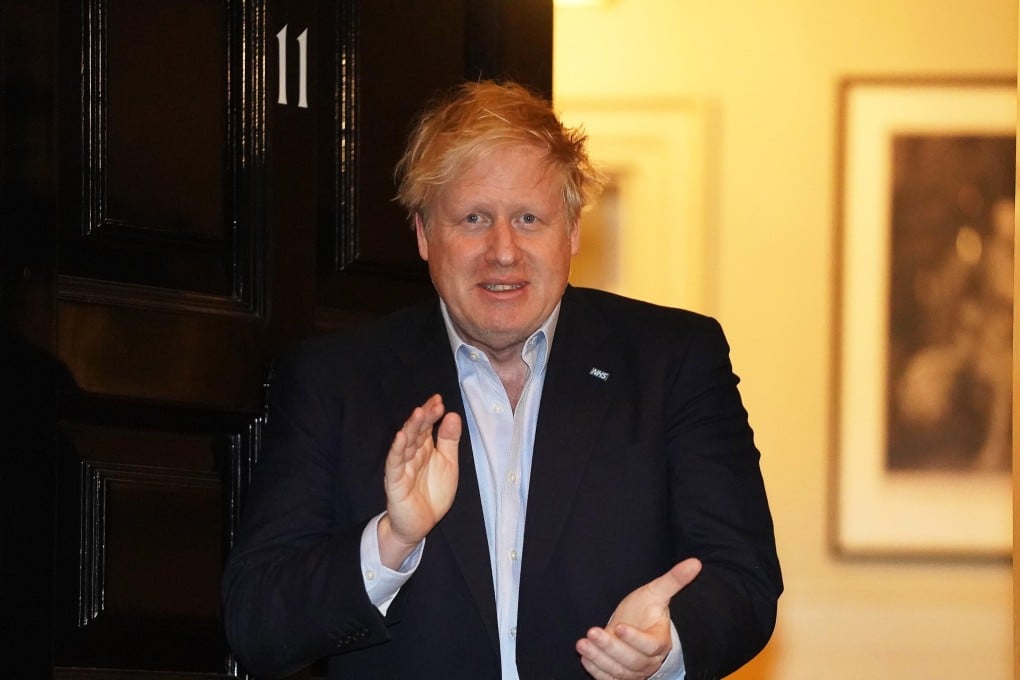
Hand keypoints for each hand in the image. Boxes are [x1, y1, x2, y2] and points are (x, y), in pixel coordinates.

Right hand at [378, 394, 460, 568]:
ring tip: (419, 413)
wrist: (420, 524)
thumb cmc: (433, 493)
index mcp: (424, 448)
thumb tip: (452, 415)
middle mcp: (412, 454)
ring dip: (411, 428)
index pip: (426, 426)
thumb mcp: (448, 464)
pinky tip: (400, 437)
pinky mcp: (395, 482)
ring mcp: (402, 467)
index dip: (431, 413)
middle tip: (434, 404)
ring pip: (405, 443)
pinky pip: (395, 463)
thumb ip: (449, 441)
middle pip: (416, 431)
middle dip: (424, 417)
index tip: (439, 399)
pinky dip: (397, 450)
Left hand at [576, 558, 701, 679]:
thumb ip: (674, 580)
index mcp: (660, 642)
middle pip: (632, 660)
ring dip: (599, 659)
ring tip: (583, 643)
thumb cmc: (647, 611)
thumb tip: (695, 562)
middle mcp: (648, 661)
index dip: (635, 639)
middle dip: (610, 647)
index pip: (649, 645)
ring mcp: (634, 672)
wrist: (638, 629)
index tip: (619, 626)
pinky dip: (596, 671)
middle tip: (592, 632)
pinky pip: (609, 679)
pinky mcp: (620, 676)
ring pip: (618, 671)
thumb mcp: (657, 593)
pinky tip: (585, 656)